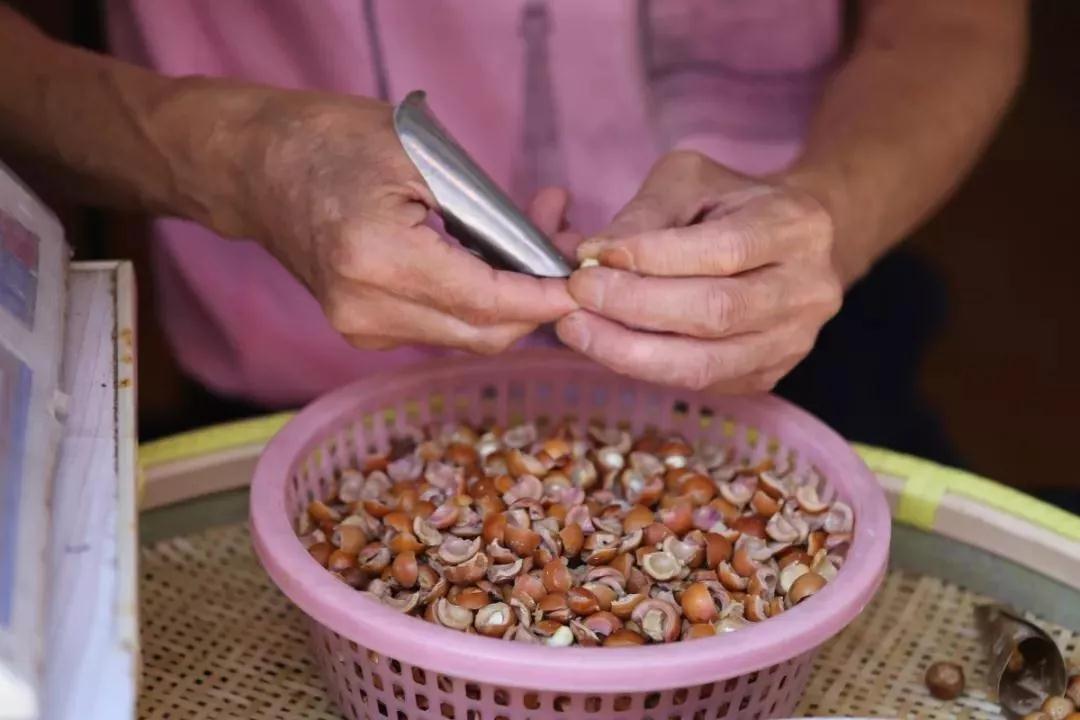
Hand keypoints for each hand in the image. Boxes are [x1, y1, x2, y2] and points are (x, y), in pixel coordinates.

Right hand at [230, 91, 575, 352]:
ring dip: (508, 300)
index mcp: (379, 259)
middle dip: (535, 300)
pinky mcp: (362, 329)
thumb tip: (545, 251)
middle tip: (561, 244)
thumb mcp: (421, 155)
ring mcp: (361, 327)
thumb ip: (486, 212)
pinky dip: (474, 302)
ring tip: (530, 239)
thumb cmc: (330, 140)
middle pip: (484, 333)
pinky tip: (487, 260)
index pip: (487, 301)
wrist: (253, 166)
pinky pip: (440, 327)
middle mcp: (367, 308)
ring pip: (466, 335)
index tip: (582, 283)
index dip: (544, 298)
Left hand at [556, 150, 841, 391]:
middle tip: (575, 296)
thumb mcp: (691, 181)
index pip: (724, 250)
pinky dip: (645, 368)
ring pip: (705, 363)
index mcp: (796, 226)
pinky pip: (700, 383)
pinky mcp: (767, 375)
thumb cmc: (730, 205)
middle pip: (715, 312)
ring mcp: (792, 341)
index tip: (594, 257)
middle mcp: (807, 290)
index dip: (654, 259)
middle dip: (633, 307)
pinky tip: (607, 346)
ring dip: (629, 351)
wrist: (788, 244)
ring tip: (577, 330)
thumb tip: (594, 254)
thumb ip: (645, 214)